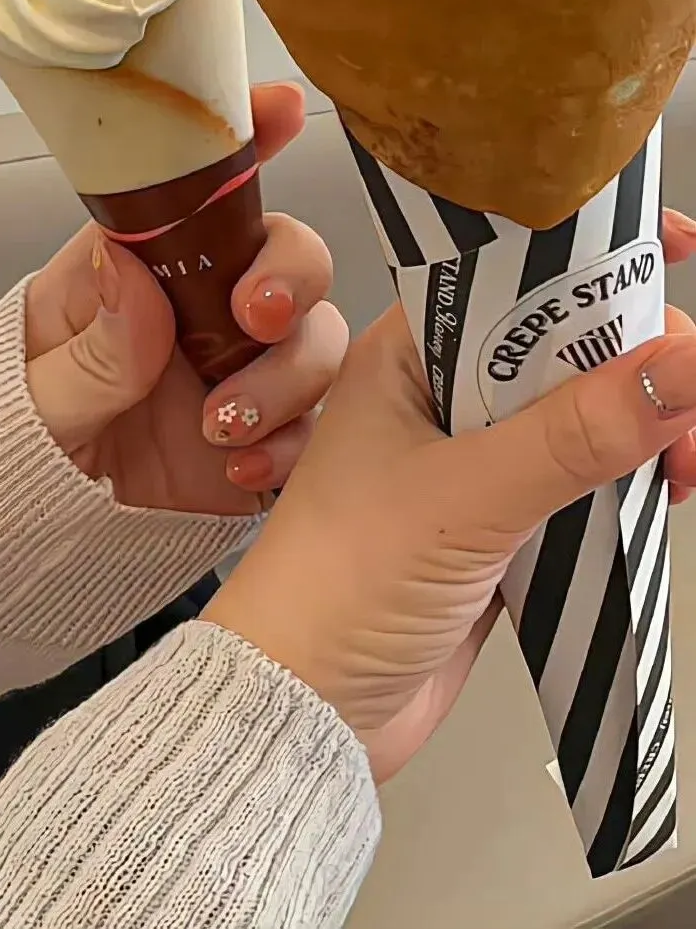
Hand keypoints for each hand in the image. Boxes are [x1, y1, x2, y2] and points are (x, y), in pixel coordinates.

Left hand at [24, 83, 347, 516]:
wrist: (48, 536)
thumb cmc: (27, 441)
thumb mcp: (33, 395)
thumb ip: (89, 348)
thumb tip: (131, 275)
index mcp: (140, 271)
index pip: (197, 189)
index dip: (247, 140)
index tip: (280, 110)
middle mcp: (204, 309)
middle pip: (289, 256)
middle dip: (290, 275)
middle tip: (254, 314)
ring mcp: (243, 369)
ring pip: (318, 339)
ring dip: (287, 375)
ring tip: (224, 424)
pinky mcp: (269, 433)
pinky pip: (316, 425)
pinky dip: (292, 444)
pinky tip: (241, 466)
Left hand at [207, 242, 695, 783]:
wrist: (301, 711)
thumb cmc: (335, 586)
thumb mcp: (466, 497)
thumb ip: (577, 432)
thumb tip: (680, 365)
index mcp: (407, 352)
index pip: (512, 272)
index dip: (591, 253)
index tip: (668, 246)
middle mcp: (439, 395)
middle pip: (562, 343)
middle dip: (635, 358)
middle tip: (686, 392)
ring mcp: (471, 461)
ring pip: (579, 415)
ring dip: (638, 427)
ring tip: (681, 460)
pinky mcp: (497, 525)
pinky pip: (579, 482)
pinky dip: (624, 483)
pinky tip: (659, 490)